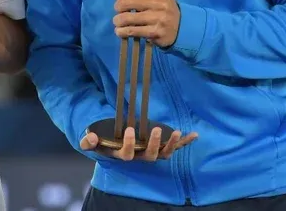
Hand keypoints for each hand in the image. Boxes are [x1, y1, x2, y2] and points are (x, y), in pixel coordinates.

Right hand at [80, 126, 197, 161]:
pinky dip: (184, 142)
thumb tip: (91, 138)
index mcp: (124, 154)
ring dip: (172, 144)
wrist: (115, 149)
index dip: (129, 144)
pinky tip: (195, 135)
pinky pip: (174, 147)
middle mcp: (140, 156)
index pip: (127, 154)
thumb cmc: (104, 144)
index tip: (129, 130)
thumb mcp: (94, 143)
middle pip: (150, 155)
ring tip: (178, 132)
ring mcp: (152, 153)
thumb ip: (90, 142)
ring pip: (164, 153)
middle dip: (154, 144)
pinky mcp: (161, 148)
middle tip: (156, 129)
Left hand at [113, 0, 180, 47]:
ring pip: (126, 18)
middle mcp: (158, 2)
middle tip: (118, 11)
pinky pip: (131, 31)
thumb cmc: (166, 6)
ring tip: (117, 22)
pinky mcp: (155, 32)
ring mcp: (157, 18)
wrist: (183, 27)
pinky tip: (120, 31)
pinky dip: (121, 32)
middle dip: (117, 7)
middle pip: (125, 3)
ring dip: (117, 21)